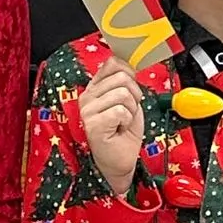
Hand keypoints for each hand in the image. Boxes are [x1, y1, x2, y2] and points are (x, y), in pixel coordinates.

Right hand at [80, 58, 145, 198]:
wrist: (120, 159)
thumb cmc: (123, 132)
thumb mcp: (128, 101)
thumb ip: (126, 83)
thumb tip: (129, 64)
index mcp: (95, 88)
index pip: (112, 63)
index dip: (129, 73)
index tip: (132, 89)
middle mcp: (87, 97)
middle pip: (122, 77)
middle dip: (134, 95)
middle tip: (128, 112)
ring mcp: (88, 110)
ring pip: (123, 94)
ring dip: (130, 110)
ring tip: (122, 122)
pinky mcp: (93, 123)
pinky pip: (120, 111)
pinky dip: (127, 121)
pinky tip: (119, 129)